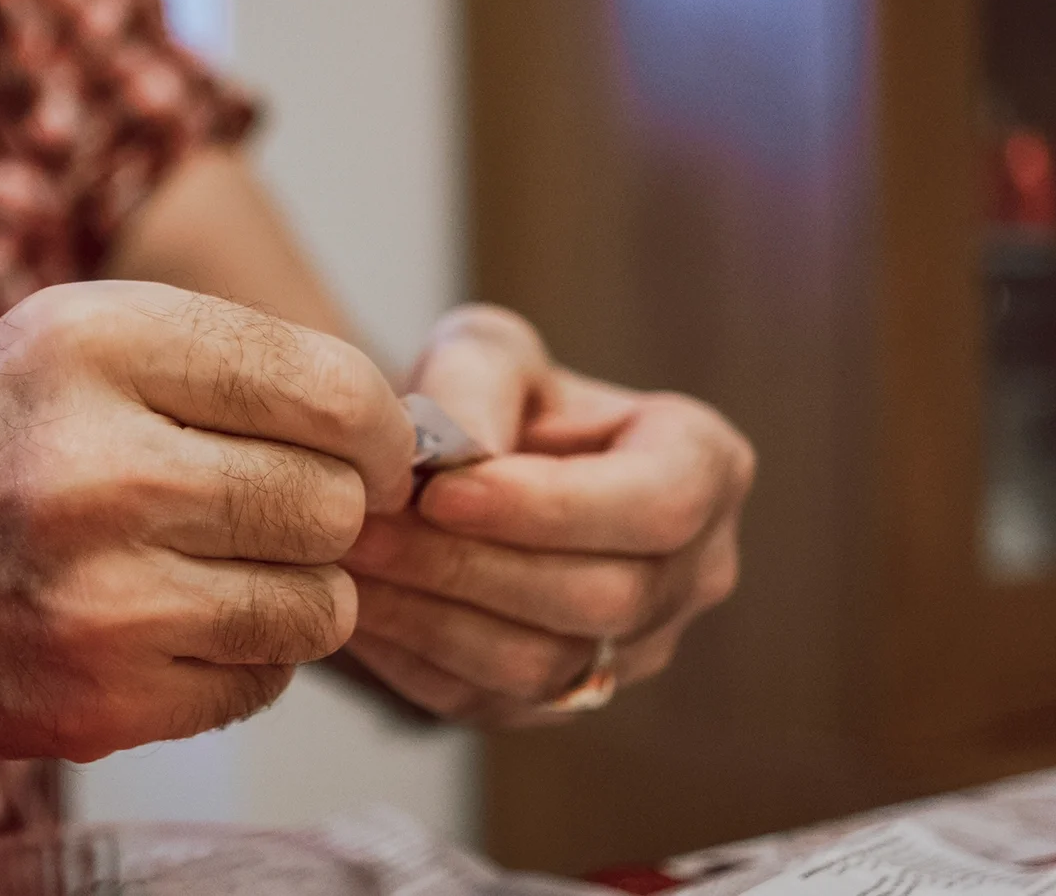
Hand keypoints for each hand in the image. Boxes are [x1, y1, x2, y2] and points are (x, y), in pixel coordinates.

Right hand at [0, 282, 413, 763]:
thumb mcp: (53, 340)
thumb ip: (210, 364)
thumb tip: (383, 426)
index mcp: (94, 344)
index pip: (330, 387)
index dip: (375, 428)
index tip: (365, 450)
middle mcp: (100, 464)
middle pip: (332, 502)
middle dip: (326, 511)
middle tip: (275, 514)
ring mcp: (98, 595)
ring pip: (315, 603)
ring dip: (290, 593)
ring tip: (215, 570)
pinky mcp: (94, 702)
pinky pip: (258, 684)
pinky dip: (239, 663)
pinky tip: (169, 628)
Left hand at [340, 306, 752, 725]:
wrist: (461, 471)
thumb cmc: (488, 397)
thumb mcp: (483, 352)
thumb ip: (474, 380)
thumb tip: (465, 450)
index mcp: (704, 466)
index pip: (660, 506)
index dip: (550, 508)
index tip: (441, 492)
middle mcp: (695, 570)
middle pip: (603, 598)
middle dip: (470, 564)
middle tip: (367, 529)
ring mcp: (638, 650)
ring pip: (545, 665)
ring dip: (432, 618)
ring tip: (352, 563)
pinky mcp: (565, 702)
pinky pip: (490, 702)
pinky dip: (413, 656)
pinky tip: (358, 606)